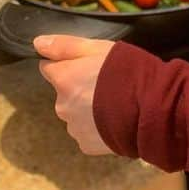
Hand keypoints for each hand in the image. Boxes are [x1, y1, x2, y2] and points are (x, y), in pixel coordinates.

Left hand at [34, 34, 116, 154]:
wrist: (151, 108)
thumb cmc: (126, 71)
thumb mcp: (98, 48)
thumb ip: (65, 46)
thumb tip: (37, 44)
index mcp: (63, 79)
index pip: (50, 69)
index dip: (69, 65)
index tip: (88, 66)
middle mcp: (62, 106)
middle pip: (65, 93)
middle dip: (80, 88)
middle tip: (108, 84)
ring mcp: (74, 128)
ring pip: (76, 114)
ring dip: (88, 109)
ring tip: (115, 103)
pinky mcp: (87, 146)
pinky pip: (88, 132)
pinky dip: (97, 127)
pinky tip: (115, 120)